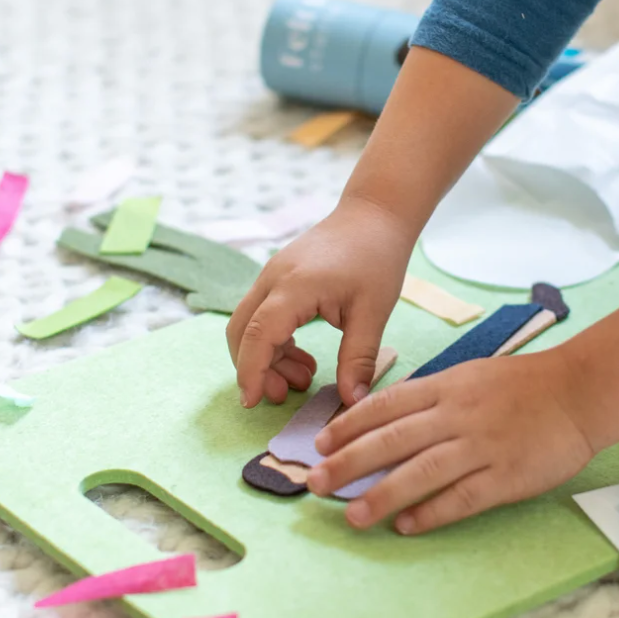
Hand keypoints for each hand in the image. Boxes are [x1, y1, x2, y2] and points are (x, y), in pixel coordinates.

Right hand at [226, 197, 413, 407]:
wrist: (375, 214)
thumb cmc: (377, 258)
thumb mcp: (373, 312)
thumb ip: (358, 358)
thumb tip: (353, 402)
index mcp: (294, 287)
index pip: (258, 335)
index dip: (251, 372)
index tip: (252, 403)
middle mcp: (273, 279)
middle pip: (240, 331)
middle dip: (254, 369)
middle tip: (285, 395)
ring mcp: (271, 275)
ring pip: (249, 324)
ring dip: (266, 357)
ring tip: (304, 378)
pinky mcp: (278, 277)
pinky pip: (262, 315)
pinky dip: (274, 341)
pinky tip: (302, 357)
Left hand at [305, 348, 594, 534]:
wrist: (578, 391)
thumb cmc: (523, 384)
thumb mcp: (471, 375)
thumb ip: (432, 396)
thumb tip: (388, 419)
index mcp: (447, 386)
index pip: (387, 405)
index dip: (349, 426)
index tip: (320, 443)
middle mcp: (457, 414)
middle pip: (393, 440)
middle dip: (349, 462)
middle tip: (315, 483)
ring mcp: (482, 445)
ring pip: (421, 472)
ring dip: (382, 495)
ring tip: (353, 516)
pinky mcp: (506, 475)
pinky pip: (462, 497)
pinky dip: (432, 512)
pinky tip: (406, 526)